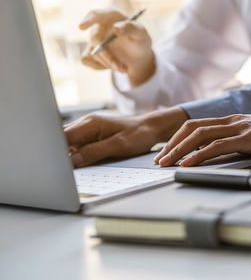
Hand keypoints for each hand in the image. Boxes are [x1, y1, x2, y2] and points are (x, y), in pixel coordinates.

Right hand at [65, 107, 189, 167]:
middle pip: (62, 140)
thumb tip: (73, 160)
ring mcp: (87, 130)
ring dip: (67, 156)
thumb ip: (94, 152)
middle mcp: (85, 124)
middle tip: (60, 170)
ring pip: (68, 144)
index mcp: (90, 123)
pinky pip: (78, 146)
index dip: (55, 151)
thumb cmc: (138, 134)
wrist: (150, 128)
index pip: (62, 136)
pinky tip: (80, 164)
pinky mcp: (91, 137)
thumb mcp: (118, 145)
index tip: (56, 164)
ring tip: (70, 169)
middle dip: (58, 154)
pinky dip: (76, 156)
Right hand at [79, 8, 155, 86]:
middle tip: (120, 67)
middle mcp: (99, 26)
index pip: (96, 15)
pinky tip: (111, 66)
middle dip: (108, 57)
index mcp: (110, 16)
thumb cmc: (139, 40)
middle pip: (95, 40)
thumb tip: (116, 28)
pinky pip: (86, 60)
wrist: (137, 55)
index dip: (89, 20)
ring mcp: (92, 39)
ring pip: (93, 53)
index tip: (82, 27)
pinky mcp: (89, 51)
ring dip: (109, 64)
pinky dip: (100, 67)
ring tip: (124, 67)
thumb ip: (131, 28)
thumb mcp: (141, 34)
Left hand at [153, 113, 250, 166]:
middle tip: (159, 160)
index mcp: (234, 120)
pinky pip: (218, 146)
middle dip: (172, 144)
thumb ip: (239, 143)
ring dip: (179, 150)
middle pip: (192, 128)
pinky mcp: (249, 137)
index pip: (197, 126)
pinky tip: (188, 164)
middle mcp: (233, 120)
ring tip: (166, 163)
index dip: (178, 138)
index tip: (167, 152)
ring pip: (200, 136)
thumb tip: (220, 155)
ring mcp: (241, 127)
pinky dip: (198, 155)